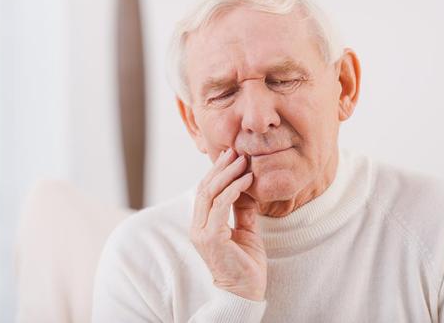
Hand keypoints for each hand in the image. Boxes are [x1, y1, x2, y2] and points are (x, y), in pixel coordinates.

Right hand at [190, 148, 266, 300]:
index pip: (205, 192)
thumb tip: (245, 189)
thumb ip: (241, 211)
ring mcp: (202, 232)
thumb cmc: (245, 265)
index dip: (216, 172)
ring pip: (210, 194)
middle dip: (220, 168)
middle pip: (205, 188)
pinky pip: (221, 206)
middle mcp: (197, 227)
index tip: (230, 156)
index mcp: (202, 225)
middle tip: (235, 151)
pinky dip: (234, 190)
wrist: (245, 293)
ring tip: (243, 160)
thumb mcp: (245, 231)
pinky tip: (246, 180)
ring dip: (228, 174)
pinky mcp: (211, 237)